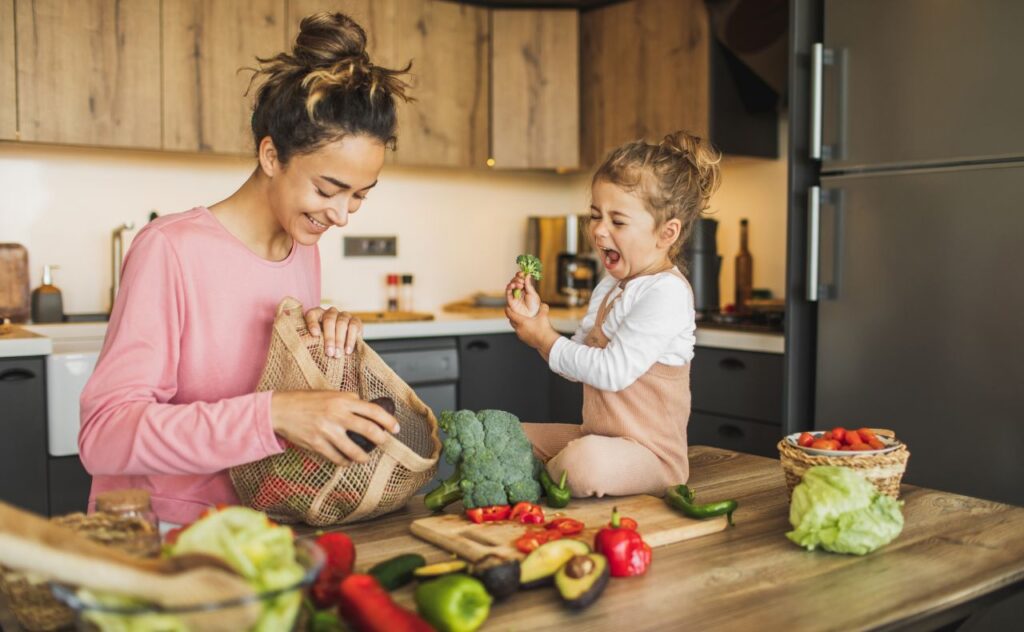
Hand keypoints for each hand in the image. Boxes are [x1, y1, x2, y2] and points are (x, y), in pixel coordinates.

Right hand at [270, 391, 399, 463]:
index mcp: (342, 400)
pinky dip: (344, 461)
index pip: (373, 411)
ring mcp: (326, 431)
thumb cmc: (306, 400)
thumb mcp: (330, 393)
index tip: (396, 428)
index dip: (388, 421)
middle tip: (384, 442)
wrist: (280, 410)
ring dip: (363, 457)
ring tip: (365, 458)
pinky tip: (347, 461)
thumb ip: (349, 400)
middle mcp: (337, 415)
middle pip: (369, 430)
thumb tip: (367, 408)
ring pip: (354, 450)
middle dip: (381, 440)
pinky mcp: (316, 444)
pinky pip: (337, 458)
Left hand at [305, 306, 362, 357]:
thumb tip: (302, 347)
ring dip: (339, 340)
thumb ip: (310, 342)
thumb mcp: (315, 342)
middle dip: (329, 338)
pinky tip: (347, 350)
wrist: (343, 347)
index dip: (312, 323)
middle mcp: (330, 312)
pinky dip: (350, 340)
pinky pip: (353, 327)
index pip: (312, 314)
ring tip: (337, 354)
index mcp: (317, 315)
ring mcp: (344, 315)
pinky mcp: (356, 321)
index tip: (314, 334)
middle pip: (329, 320)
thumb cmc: (324, 345)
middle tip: (329, 353)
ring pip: (341, 323)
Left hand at [505, 302, 560, 358]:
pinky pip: (520, 333)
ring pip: (515, 328)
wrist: (546, 342)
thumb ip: (543, 308)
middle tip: (515, 312)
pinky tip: (527, 328)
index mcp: (521, 322)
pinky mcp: (524, 340)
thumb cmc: (544, 329)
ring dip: (516, 323)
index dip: (508, 310)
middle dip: (512, 316)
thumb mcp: (544, 316)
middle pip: (511, 321)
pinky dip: (521, 329)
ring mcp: (521, 335)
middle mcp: (519, 329)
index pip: (510, 314)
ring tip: (522, 320)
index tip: (508, 307)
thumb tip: (543, 304)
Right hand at [506, 272, 540, 317]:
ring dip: (514, 282)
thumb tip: (527, 275)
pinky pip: (507, 292)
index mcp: (525, 288)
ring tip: (520, 284)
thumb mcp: (533, 294)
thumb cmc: (534, 306)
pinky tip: (514, 286)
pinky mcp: (510, 300)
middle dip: (518, 278)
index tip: (523, 272)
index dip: (521, 275)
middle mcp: (519, 291)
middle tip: (522, 280)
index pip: (521, 279)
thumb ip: (529, 285)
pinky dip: (510, 287)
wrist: (531, 316)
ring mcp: (514, 295)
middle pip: (515, 280)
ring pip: (511, 285)